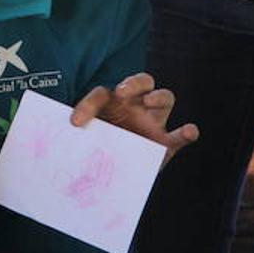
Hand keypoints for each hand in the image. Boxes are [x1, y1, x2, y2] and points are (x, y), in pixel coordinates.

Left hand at [71, 72, 198, 164]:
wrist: (117, 171)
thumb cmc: (101, 147)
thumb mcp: (90, 139)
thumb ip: (82, 136)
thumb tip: (64, 139)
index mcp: (113, 101)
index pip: (102, 94)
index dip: (88, 105)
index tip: (76, 122)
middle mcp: (136, 105)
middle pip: (143, 81)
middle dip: (133, 82)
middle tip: (121, 92)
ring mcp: (154, 121)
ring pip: (165, 97)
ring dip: (158, 97)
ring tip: (148, 102)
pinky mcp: (166, 143)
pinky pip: (180, 135)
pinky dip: (187, 133)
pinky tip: (189, 131)